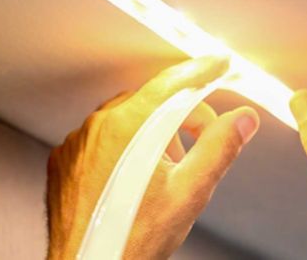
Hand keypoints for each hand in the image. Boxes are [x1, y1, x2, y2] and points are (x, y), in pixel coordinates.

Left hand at [47, 56, 260, 258]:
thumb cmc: (132, 240)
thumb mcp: (190, 194)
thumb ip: (219, 149)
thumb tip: (241, 121)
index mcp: (127, 128)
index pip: (172, 84)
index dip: (202, 72)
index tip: (220, 65)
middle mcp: (96, 128)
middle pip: (150, 102)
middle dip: (182, 116)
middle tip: (204, 140)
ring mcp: (76, 143)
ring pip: (125, 121)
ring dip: (152, 135)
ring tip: (168, 174)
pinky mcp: (64, 161)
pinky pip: (100, 140)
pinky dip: (123, 150)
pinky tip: (136, 180)